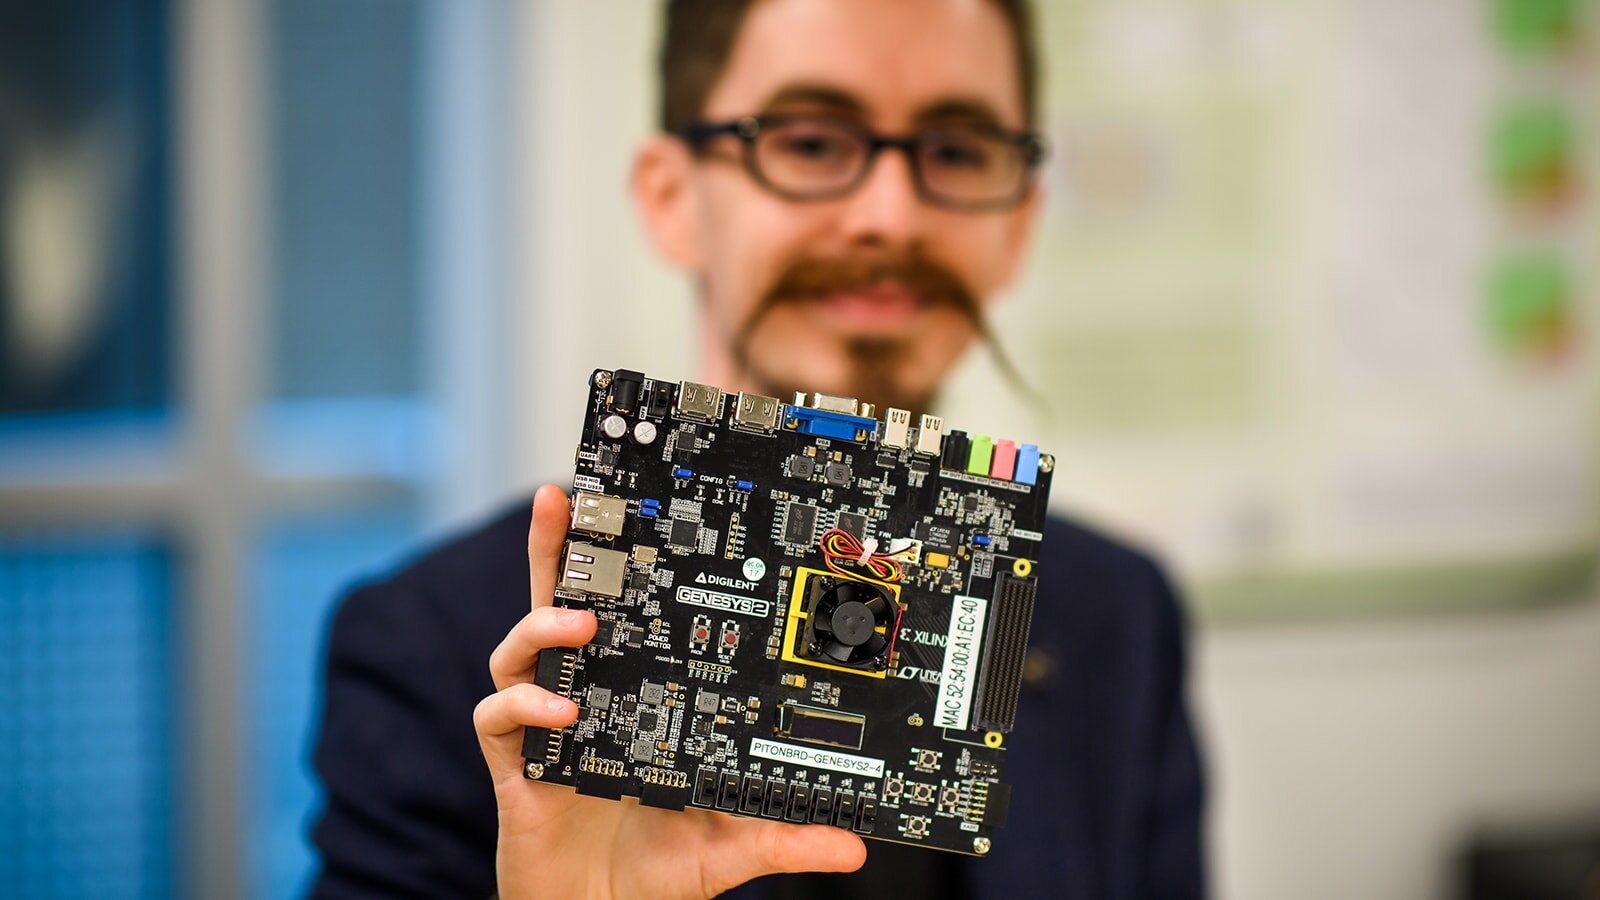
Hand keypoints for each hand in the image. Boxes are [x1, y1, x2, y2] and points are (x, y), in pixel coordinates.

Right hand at [474, 483, 866, 898]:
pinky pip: (498, 716)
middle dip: (559, 548)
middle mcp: (585, 699)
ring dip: (543, 626)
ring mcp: (545, 727)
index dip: (626, 564)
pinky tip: (562, 713)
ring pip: (519, 649)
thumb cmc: (656, 871)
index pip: (628, 619)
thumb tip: (856, 847)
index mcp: (633, 697)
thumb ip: (784, 837)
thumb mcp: (731, 846)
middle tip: (565, 497)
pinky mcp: (515, 764)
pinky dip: (523, 705)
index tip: (643, 510)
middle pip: (561, 607)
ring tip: (581, 625)